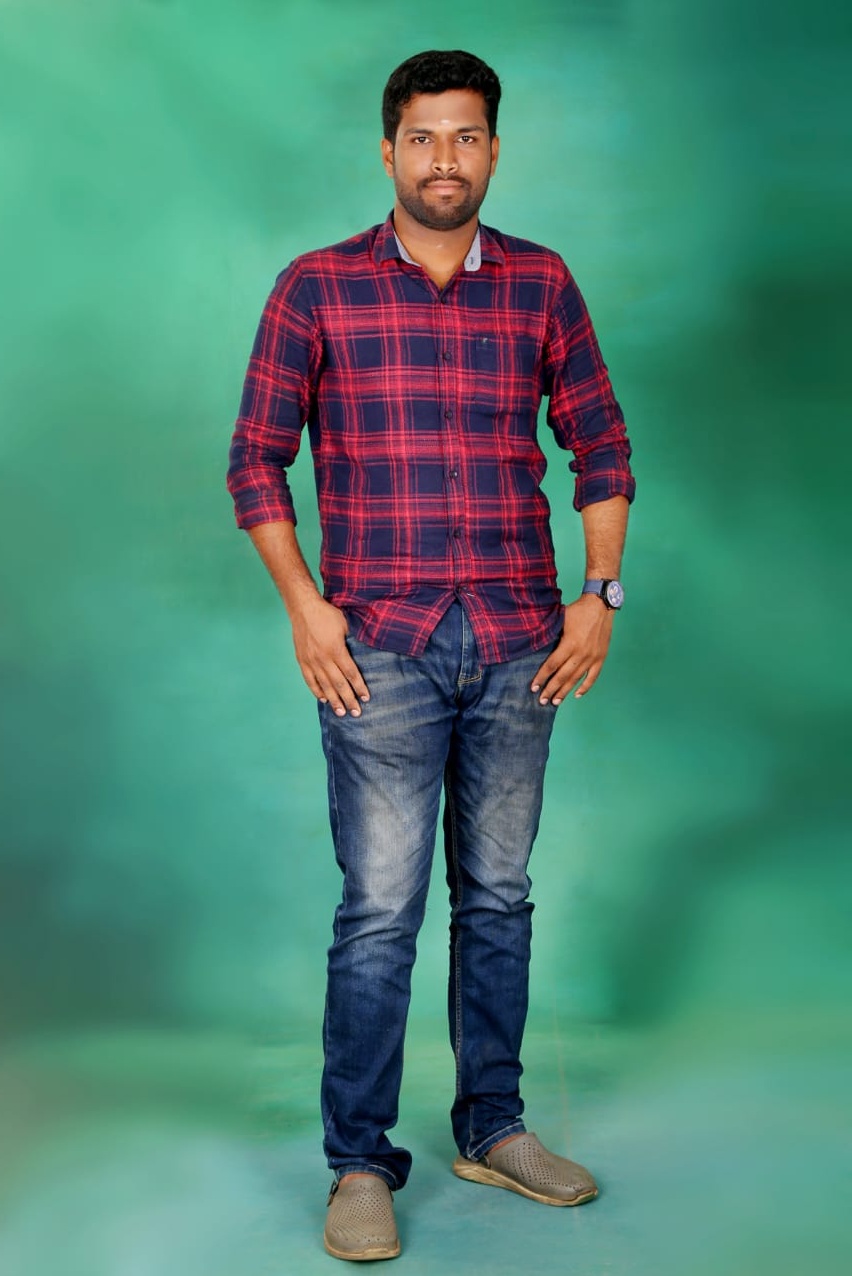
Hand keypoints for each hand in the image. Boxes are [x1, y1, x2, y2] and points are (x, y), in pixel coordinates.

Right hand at [290, 596, 368, 716]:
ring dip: (334, 700)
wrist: (303, 608)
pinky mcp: (302, 661)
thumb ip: (352, 642)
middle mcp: (323, 659)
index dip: (359, 687)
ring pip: (324, 686)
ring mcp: (311, 661)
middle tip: (356, 713)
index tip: (366, 698)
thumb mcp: (345, 625)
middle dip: (349, 700)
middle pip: (339, 684)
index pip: (351, 674)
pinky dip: (317, 691)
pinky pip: (310, 680)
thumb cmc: (327, 614)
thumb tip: (363, 653)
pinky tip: (324, 700)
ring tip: (341, 713)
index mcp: (336, 650)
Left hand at [531, 596, 613, 704]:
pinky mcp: (601, 657)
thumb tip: (538, 649)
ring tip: (555, 702)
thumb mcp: (560, 621)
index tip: (533, 687)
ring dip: (565, 691)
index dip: (541, 677)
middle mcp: (581, 654)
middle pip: (562, 676)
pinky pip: (593, 676)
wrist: (601, 605)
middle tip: (542, 702)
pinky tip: (577, 695)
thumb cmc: (578, 611)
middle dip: (551, 690)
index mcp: (569, 644)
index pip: (552, 665)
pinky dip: (585, 687)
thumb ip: (551, 636)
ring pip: (576, 679)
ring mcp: (592, 657)